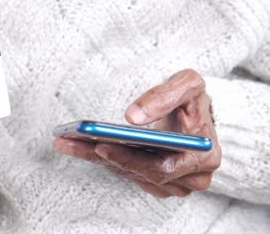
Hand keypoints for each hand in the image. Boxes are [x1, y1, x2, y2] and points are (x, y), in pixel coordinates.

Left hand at [54, 69, 220, 197]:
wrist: (197, 114)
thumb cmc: (192, 100)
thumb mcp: (187, 85)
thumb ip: (164, 96)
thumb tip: (132, 117)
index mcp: (204, 156)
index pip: (161, 168)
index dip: (129, 159)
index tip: (100, 145)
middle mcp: (193, 178)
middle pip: (140, 175)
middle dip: (103, 158)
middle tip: (70, 142)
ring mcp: (176, 185)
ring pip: (130, 175)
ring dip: (96, 160)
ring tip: (66, 142)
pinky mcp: (159, 184)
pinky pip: (128, 174)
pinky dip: (104, 160)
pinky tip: (81, 147)